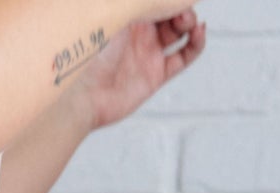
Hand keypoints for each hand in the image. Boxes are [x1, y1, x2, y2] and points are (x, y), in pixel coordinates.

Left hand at [69, 10, 206, 132]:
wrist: (80, 96)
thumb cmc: (89, 50)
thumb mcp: (120, 10)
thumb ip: (149, 1)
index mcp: (124, 11)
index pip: (155, 0)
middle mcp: (137, 30)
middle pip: (170, 10)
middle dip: (180, 4)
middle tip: (179, 8)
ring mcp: (147, 52)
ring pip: (179, 30)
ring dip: (190, 20)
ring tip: (186, 22)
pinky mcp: (154, 75)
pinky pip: (183, 57)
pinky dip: (196, 44)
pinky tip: (199, 32)